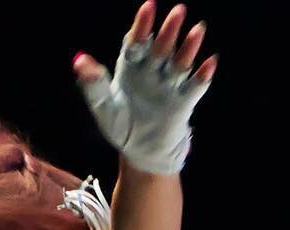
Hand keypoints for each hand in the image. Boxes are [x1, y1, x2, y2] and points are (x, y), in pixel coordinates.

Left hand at [73, 3, 216, 176]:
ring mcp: (169, 87)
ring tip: (198, 30)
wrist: (141, 154)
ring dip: (188, 48)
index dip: (143, 26)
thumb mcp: (103, 107)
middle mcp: (153, 72)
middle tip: (179, 10)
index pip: (137, 43)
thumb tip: (79, 60)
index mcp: (132, 68)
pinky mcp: (182, 104)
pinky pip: (193, 88)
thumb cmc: (120, 126)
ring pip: (179, 64)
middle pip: (161, 49)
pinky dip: (202, 77)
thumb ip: (93, 84)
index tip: (149, 7)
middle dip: (169, 31)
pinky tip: (210, 63)